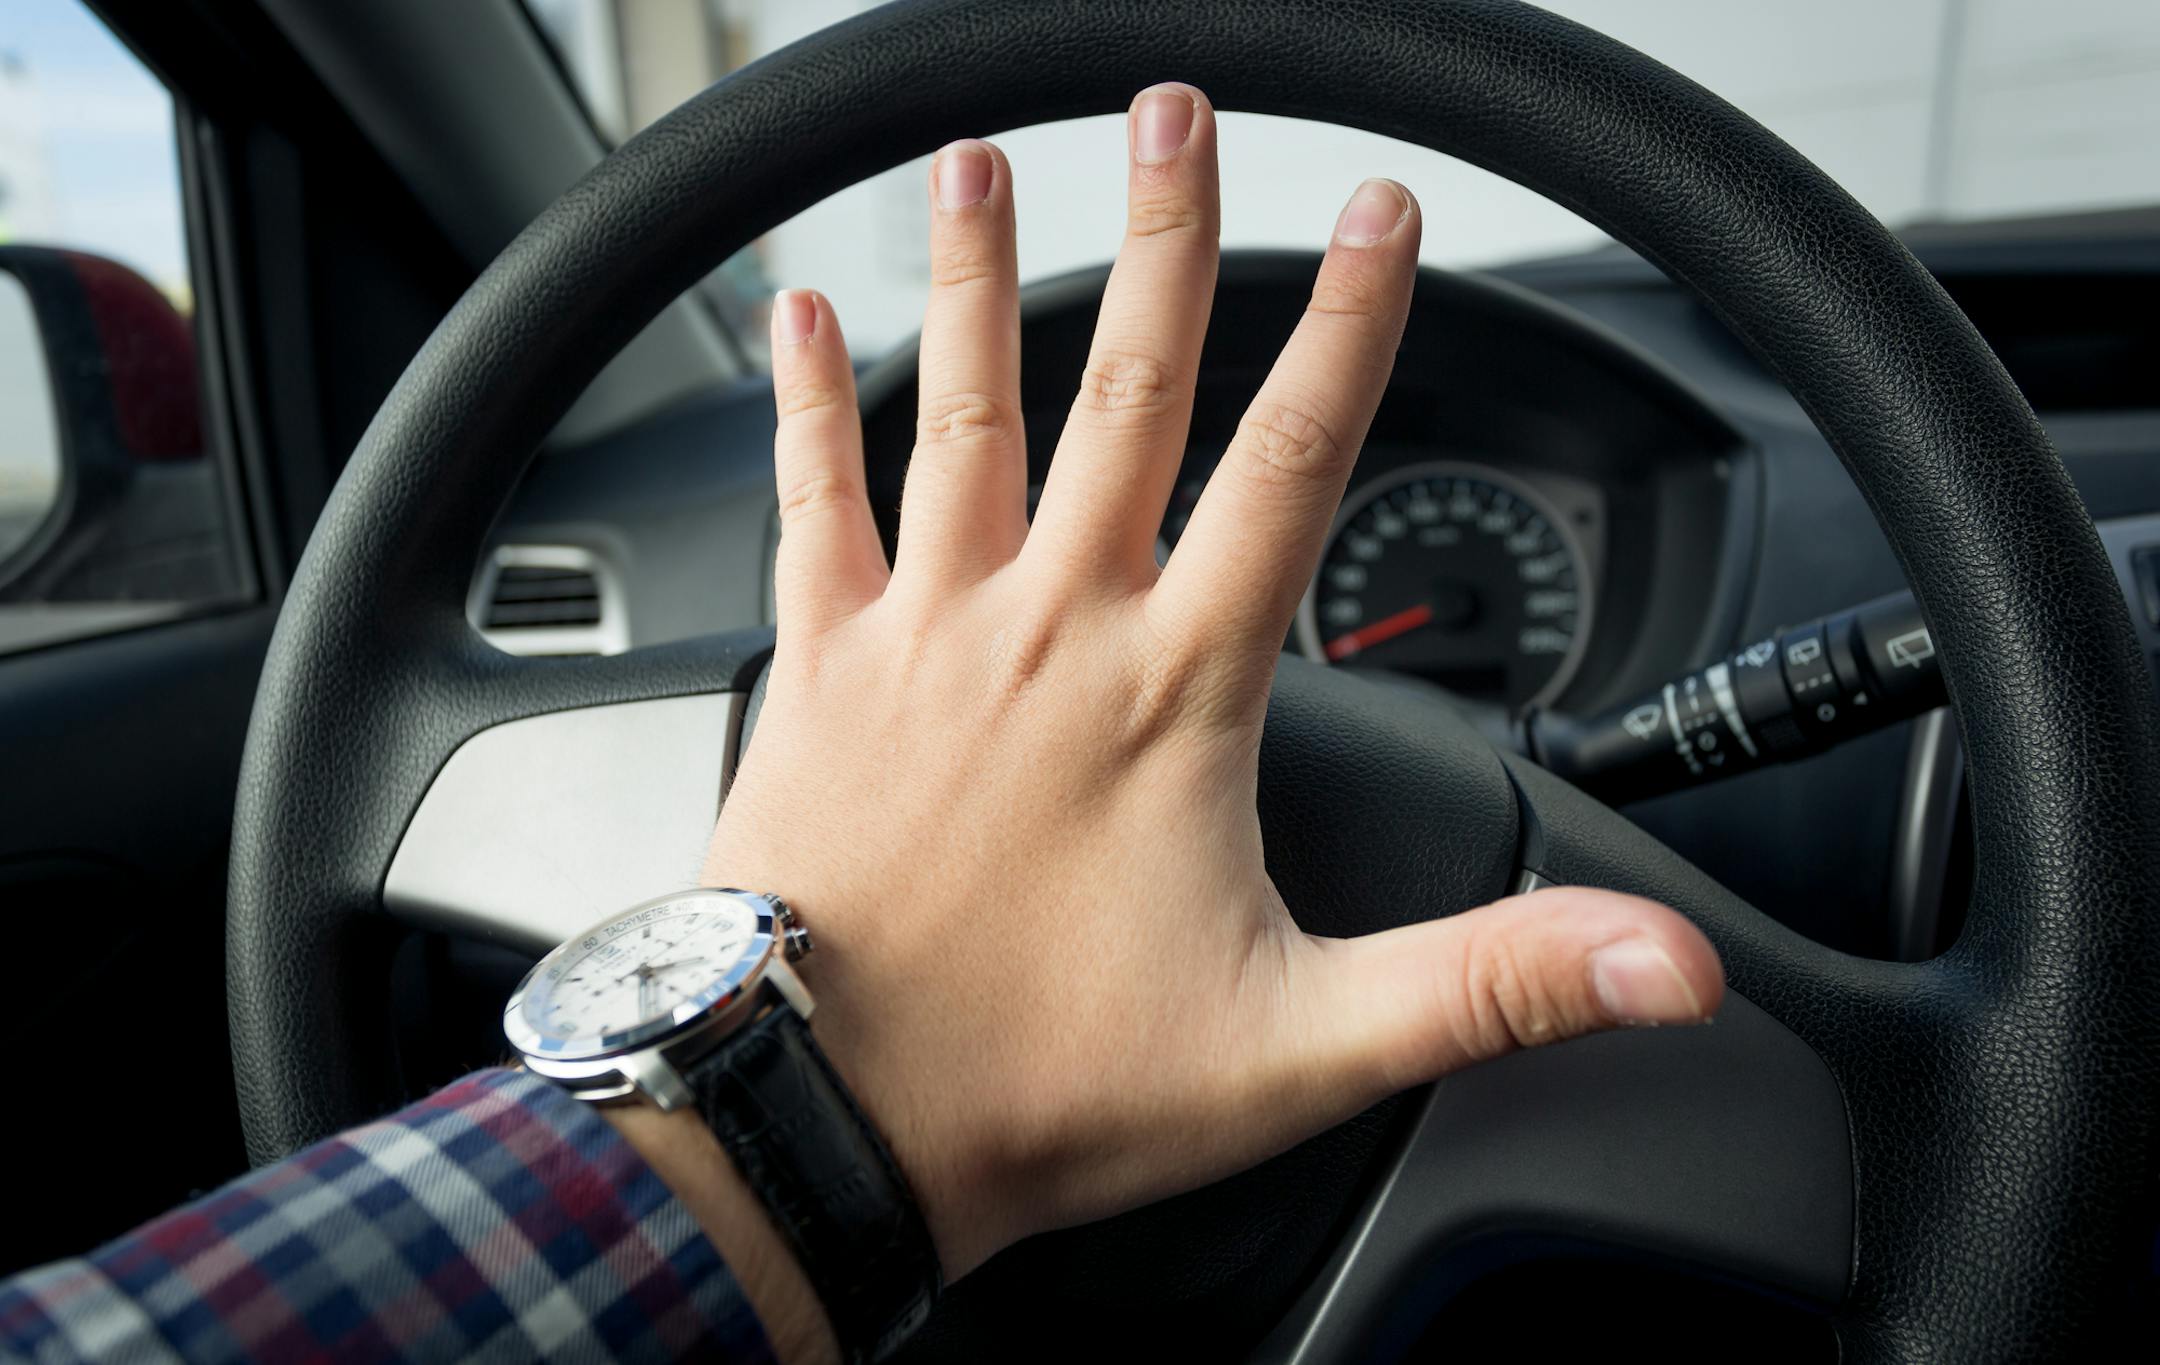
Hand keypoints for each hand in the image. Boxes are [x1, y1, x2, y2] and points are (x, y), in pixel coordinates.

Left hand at [706, 82, 1721, 1287]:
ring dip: (983, 274)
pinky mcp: (820, 669)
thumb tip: (1665, 967)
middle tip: (1181, 111)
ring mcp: (924, 634)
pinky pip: (812, 501)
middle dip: (1170, 236)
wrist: (824, 1121)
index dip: (1356, 326)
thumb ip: (1493, 983)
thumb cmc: (1041, 1081)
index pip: (1293, 463)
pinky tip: (799, 311)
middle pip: (1133, 387)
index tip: (1384, 212)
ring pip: (967, 409)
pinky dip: (807, 402)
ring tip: (985, 154)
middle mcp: (1049, 628)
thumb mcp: (1302, 1045)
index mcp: (1175, 691)